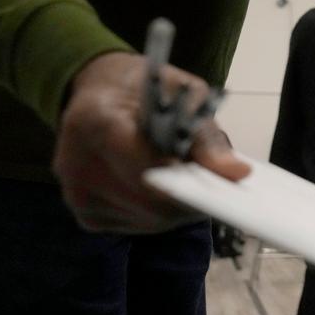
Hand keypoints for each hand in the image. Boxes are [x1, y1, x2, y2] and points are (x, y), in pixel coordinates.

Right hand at [52, 52, 249, 233]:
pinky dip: (162, 213)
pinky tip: (165, 189)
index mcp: (95, 121)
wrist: (100, 93)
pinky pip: (139, 225)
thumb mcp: (183, 95)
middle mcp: (76, 163)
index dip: (189, 179)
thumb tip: (238, 174)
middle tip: (215, 179)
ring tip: (187, 177)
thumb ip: (207, 137)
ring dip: (180, 206)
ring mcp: (78, 194)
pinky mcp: (87, 216)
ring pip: (150, 220)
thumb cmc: (145, 89)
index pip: (146, 167)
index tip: (222, 178)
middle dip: (193, 196)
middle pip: (151, 202)